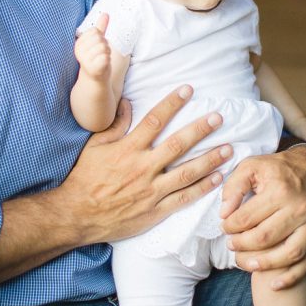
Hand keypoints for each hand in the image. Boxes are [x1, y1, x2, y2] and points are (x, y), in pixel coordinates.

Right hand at [58, 86, 231, 245]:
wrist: (76, 215)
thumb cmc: (84, 179)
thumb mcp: (94, 146)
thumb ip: (114, 125)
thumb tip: (129, 103)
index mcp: (127, 149)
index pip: (154, 120)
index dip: (172, 103)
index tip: (188, 90)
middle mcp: (142, 168)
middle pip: (178, 145)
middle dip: (200, 130)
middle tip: (219, 118)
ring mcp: (151, 191)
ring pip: (187, 172)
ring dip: (210, 160)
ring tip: (229, 149)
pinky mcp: (155, 211)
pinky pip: (183, 199)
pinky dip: (202, 188)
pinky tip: (217, 178)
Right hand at [74, 13, 111, 81]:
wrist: (95, 80)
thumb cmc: (96, 59)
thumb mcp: (97, 42)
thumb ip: (101, 27)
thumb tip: (106, 13)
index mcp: (78, 43)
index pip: (95, 31)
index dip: (101, 39)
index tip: (96, 49)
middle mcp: (79, 51)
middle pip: (100, 38)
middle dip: (105, 46)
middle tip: (100, 56)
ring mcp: (85, 60)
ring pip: (104, 47)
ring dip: (107, 54)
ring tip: (101, 60)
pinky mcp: (92, 68)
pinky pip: (105, 57)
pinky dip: (107, 61)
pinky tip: (102, 65)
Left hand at [221, 146, 305, 288]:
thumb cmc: (277, 168)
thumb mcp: (251, 166)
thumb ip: (234, 186)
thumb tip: (224, 212)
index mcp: (280, 190)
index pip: (247, 218)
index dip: (230, 227)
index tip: (225, 227)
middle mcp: (300, 208)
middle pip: (266, 238)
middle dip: (242, 245)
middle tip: (231, 245)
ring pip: (289, 254)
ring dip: (264, 265)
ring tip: (245, 264)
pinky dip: (292, 277)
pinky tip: (274, 284)